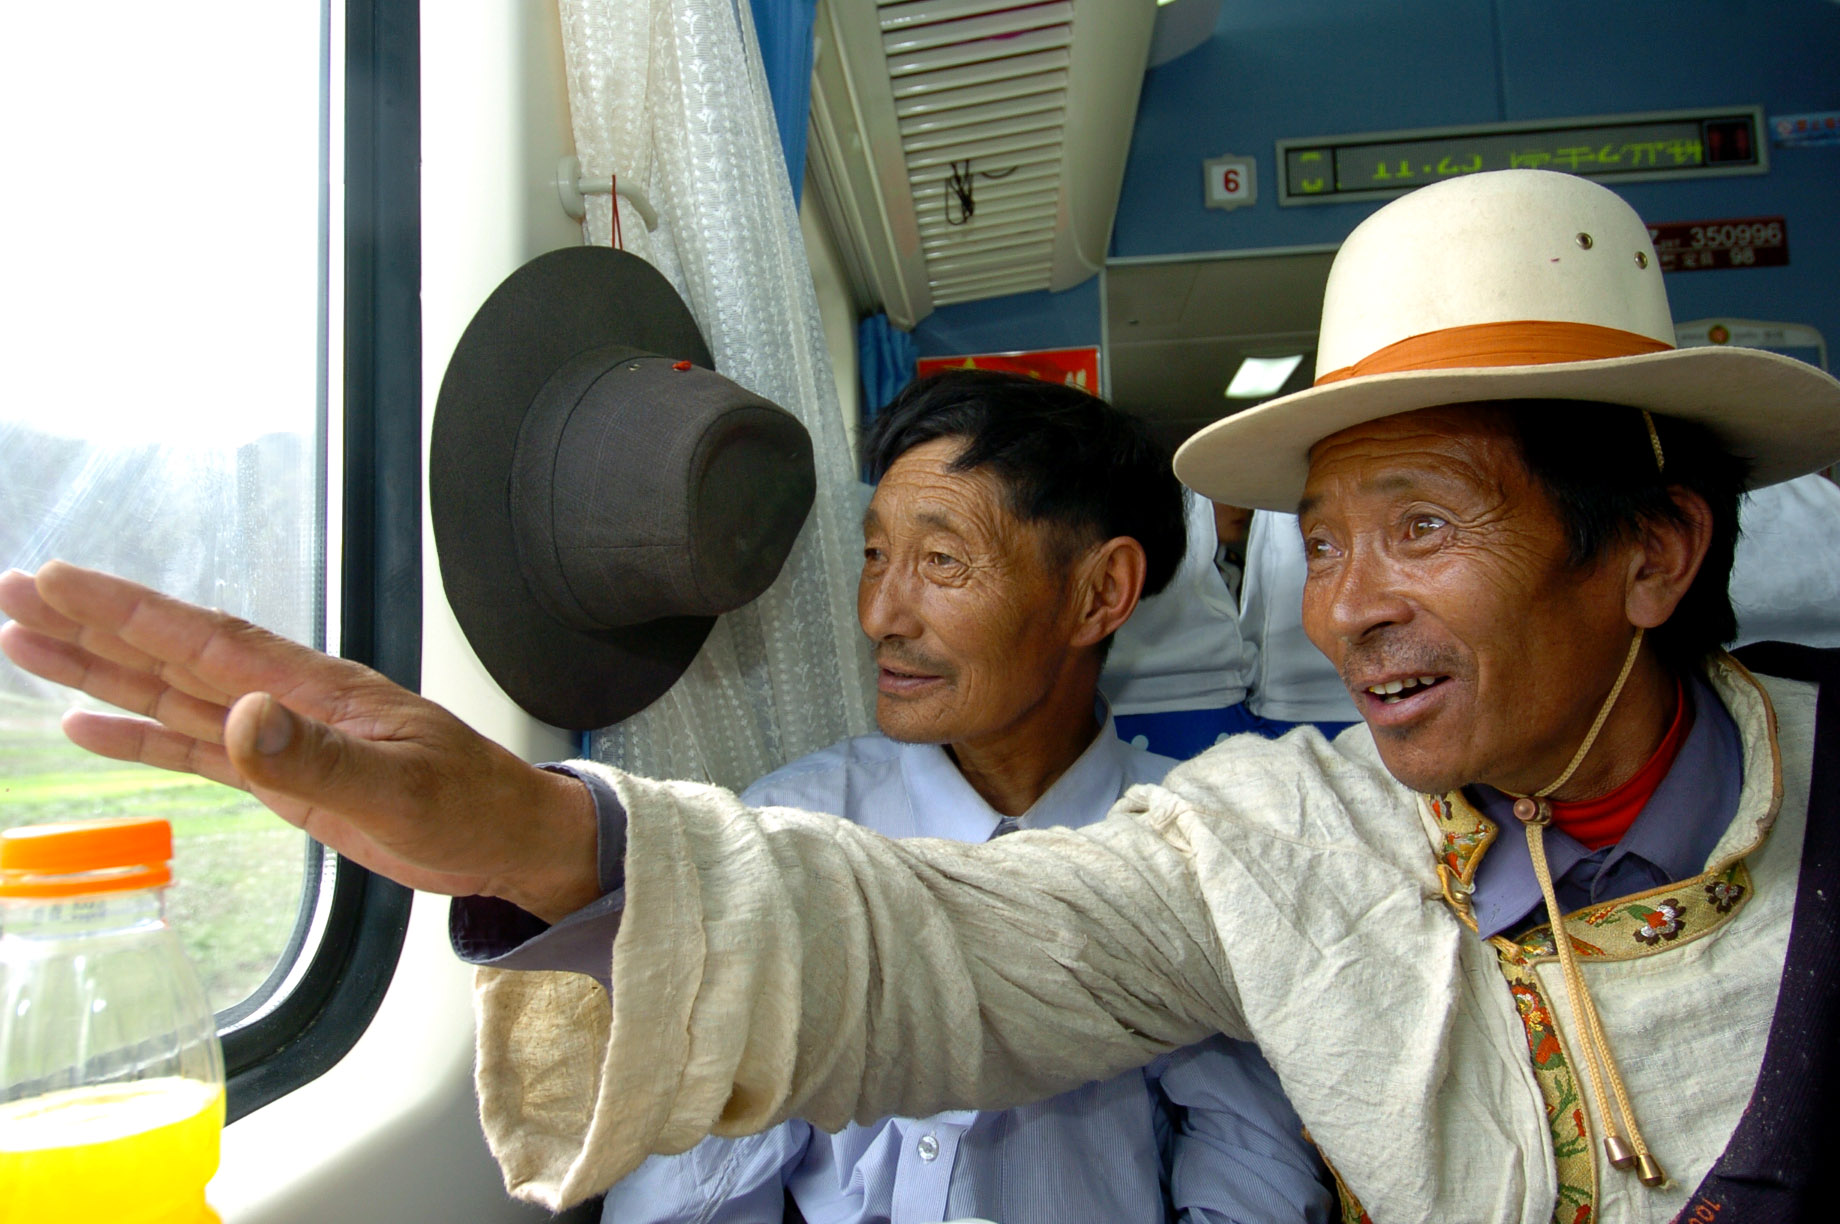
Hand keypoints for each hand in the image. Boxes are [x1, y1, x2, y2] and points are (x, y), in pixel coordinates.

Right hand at [0, 562, 600, 922]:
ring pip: (172, 695)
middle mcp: (288, 701)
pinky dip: (139, 735)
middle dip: (91, 625)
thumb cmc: (472, 808)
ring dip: (99, 671)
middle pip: (172, 654)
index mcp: (316, 689)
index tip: (60, 579)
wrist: (508, 840)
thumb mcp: (401, 791)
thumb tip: (242, 718)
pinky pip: (195, 749)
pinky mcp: (282, 777)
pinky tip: (86, 725)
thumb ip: (320, 760)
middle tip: (11, 594)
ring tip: (22, 644)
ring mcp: (281, 737)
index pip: (206, 640)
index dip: (131, 611)